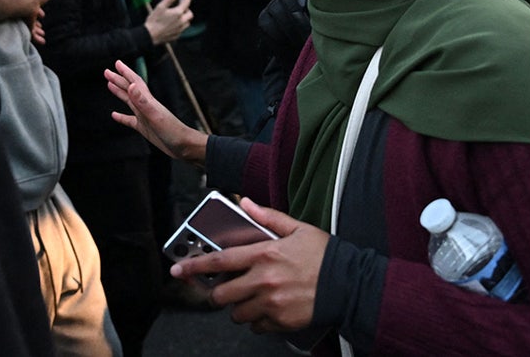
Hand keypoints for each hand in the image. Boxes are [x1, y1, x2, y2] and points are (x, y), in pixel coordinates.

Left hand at [17, 0, 54, 44]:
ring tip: (42, 35)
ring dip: (37, 32)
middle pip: (31, 19)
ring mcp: (22, 20)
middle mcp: (24, 11)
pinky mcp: (23, 28)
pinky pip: (30, 35)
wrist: (25, 1)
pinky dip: (37, 39)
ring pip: (30, 28)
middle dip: (37, 24)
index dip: (39, 12)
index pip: (33, 8)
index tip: (42, 15)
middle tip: (41, 28)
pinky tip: (43, 41)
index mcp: (28, 1)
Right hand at [106, 59, 206, 163]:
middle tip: (107, 72)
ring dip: (119, 92)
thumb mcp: (155, 115)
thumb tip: (132, 85)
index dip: (125, 72)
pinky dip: (121, 117)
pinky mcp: (144, 127)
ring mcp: (144, 116)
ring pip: (128, 101)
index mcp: (148, 100)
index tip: (116, 63)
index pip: (134, 82)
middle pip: (129, 89)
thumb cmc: (172, 131)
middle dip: (118, 79)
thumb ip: (143, 101)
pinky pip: (129, 120)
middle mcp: (145, 106)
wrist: (184, 146)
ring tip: (110, 85)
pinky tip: (114, 115)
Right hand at [143, 0, 192, 44]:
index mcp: (178, 13)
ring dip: (185, 18)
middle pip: (190, 14)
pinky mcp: (177, 35)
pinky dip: (181, 25)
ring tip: (179, 16)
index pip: (187, 3)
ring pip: (187, 22)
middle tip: (182, 7)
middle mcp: (181, 21)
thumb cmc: (154, 20)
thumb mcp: (160, 6)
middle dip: (187, 9)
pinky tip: (174, 24)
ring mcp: (180, 29)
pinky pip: (182, 29)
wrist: (150, 35)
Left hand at [170, 199, 328, 332]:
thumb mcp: (297, 229)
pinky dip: (257, 320)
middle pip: (222, 294)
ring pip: (237, 313)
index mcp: (264, 255)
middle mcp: (264, 281)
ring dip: (239, 307)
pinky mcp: (281, 321)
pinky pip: (256, 326)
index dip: (195, 266)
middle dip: (219, 293)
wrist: (351, 285)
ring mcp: (272, 304)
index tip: (178, 269)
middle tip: (226, 288)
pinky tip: (268, 309)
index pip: (219, 261)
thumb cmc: (324, 256)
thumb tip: (245, 203)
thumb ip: (267, 217)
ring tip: (252, 297)